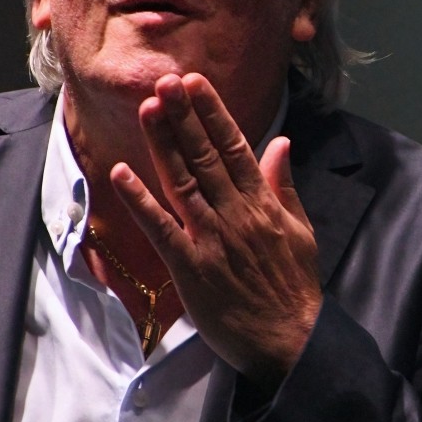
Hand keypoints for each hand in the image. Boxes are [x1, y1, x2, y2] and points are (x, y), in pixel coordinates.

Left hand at [110, 72, 321, 389]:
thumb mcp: (301, 231)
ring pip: (183, 182)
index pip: (234, 147)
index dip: (212, 112)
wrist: (290, 340)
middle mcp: (235, 213)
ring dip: (164, 144)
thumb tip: (280, 142)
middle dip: (184, 116)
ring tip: (148, 109)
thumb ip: (284, 186)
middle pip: (204, 156)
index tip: (195, 82)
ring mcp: (210, 239)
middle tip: (164, 80)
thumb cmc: (294, 286)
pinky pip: (161, 229)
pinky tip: (121, 173)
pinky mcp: (190, 268)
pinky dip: (141, 201)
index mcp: (261, 203)